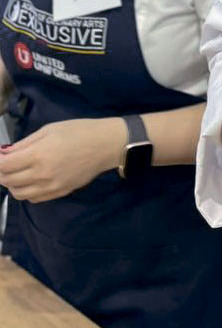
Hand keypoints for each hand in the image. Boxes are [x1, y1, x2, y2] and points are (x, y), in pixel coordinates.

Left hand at [0, 117, 124, 202]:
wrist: (105, 145)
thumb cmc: (79, 131)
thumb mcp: (50, 129)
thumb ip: (25, 143)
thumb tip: (5, 153)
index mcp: (39, 155)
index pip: (4, 165)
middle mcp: (41, 175)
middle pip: (7, 180)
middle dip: (1, 171)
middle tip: (5, 162)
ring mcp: (50, 187)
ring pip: (18, 193)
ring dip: (11, 183)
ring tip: (16, 172)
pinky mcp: (58, 194)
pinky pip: (32, 199)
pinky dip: (25, 191)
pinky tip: (31, 180)